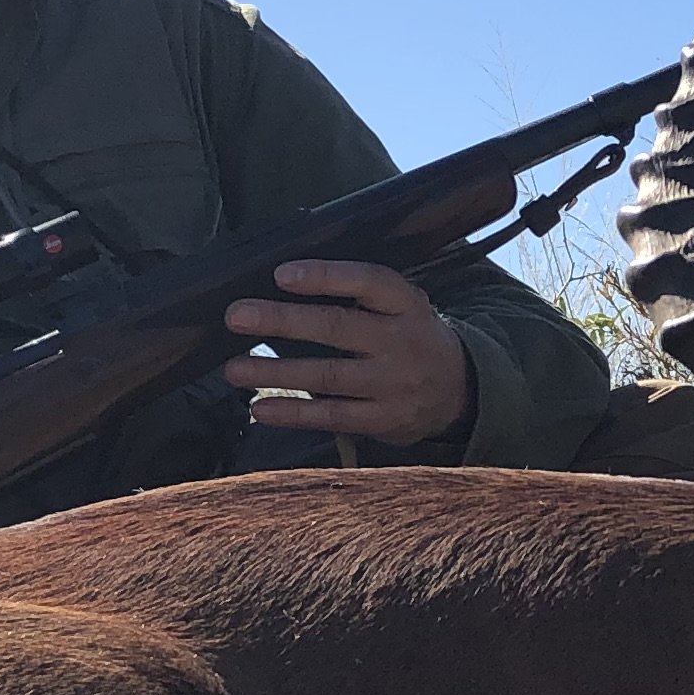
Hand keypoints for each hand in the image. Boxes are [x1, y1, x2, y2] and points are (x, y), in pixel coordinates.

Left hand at [221, 259, 473, 449]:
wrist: (458, 390)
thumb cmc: (410, 336)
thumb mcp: (402, 306)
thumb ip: (358, 295)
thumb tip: (282, 282)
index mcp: (406, 304)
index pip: (368, 282)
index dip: (325, 277)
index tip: (280, 274)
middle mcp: (401, 341)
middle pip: (338, 327)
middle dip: (283, 321)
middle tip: (237, 316)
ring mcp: (393, 384)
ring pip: (328, 376)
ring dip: (276, 373)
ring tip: (235, 369)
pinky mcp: (383, 420)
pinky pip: (332, 416)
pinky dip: (294, 413)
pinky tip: (260, 409)